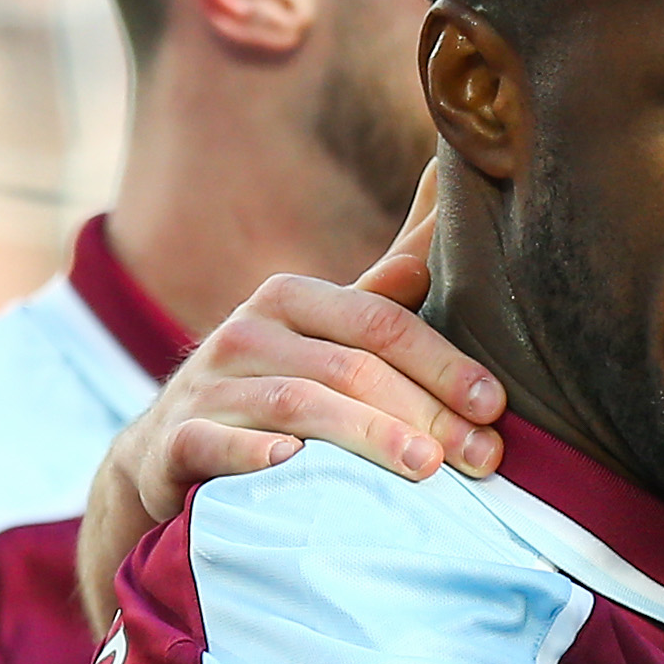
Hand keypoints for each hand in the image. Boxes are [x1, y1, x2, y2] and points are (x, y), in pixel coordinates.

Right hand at [75, 170, 505, 628]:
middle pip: (351, 368)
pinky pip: (213, 442)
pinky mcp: (173, 442)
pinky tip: (293, 462)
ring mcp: (207, 387)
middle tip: (484, 455)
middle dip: (427, 413)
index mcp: (291, 300)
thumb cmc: (274, 386)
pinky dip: (253, 452)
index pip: (379, 322)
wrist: (167, 452)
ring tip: (428, 469)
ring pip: (299, 405)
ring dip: (370, 436)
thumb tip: (449, 194)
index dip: (443, 362)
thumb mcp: (326, 335)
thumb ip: (385, 289)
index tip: (496, 404)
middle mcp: (246, 334)